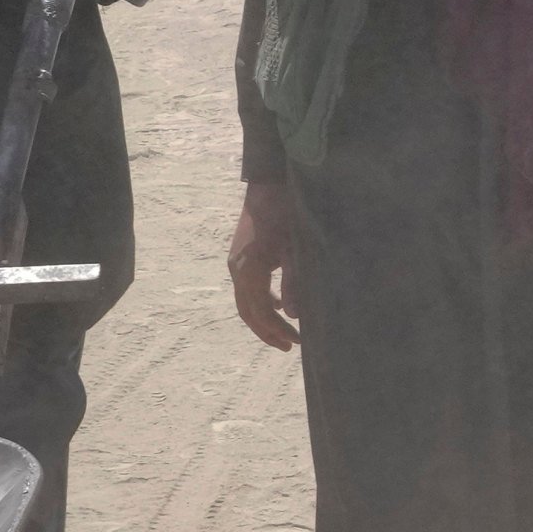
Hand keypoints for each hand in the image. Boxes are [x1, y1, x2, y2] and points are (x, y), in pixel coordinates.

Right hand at [229, 179, 301, 349]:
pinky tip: (279, 305)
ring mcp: (236, 263)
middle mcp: (236, 270)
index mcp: (249, 270)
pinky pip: (246, 288)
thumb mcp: (295, 249)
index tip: (296, 343)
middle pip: (248, 312)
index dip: (276, 331)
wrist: (268, 185)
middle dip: (267, 331)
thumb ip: (294, 282)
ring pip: (245, 301)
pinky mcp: (240, 256)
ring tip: (284, 332)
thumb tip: (294, 315)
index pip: (260, 312)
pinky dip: (261, 301)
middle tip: (289, 346)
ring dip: (263, 319)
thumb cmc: (286, 214)